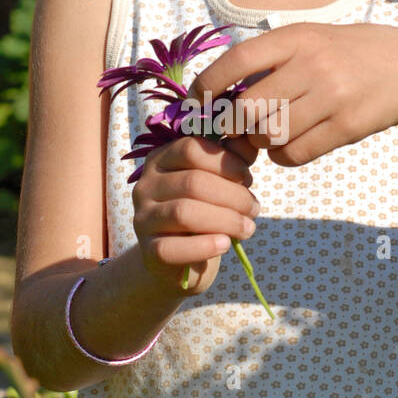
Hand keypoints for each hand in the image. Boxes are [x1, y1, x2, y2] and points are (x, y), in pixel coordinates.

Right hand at [132, 133, 260, 295]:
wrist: (181, 258)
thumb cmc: (204, 212)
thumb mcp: (218, 183)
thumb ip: (234, 160)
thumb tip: (250, 138)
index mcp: (161, 159)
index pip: (190, 149)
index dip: (225, 161)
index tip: (247, 178)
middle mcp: (146, 185)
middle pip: (192, 182)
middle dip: (233, 195)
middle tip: (254, 208)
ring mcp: (143, 218)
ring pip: (184, 213)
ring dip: (225, 220)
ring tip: (248, 228)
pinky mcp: (147, 250)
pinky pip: (172, 248)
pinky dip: (204, 246)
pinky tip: (225, 245)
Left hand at [185, 22, 397, 166]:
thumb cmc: (345, 56)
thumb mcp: (309, 40)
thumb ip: (269, 61)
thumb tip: (217, 96)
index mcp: (297, 38)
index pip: (237, 62)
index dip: (208, 86)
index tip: (195, 103)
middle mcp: (312, 64)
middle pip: (248, 109)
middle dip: (234, 125)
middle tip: (238, 129)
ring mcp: (332, 96)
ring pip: (270, 135)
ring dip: (261, 142)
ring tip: (271, 134)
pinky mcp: (347, 126)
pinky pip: (295, 154)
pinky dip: (283, 157)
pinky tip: (291, 145)